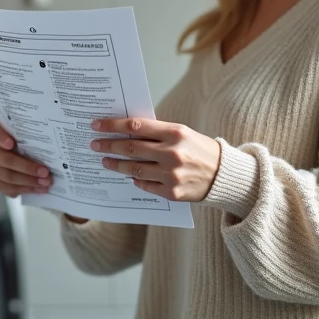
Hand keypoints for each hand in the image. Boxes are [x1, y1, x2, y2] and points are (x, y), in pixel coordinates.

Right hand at [0, 124, 52, 198]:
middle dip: (27, 167)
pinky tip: (38, 189)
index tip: (12, 143)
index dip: (1, 138)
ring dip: (29, 181)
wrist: (25, 165)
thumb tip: (62, 133)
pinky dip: (25, 189)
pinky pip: (7, 188)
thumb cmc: (31, 148)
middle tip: (45, 172)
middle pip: (5, 159)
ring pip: (8, 176)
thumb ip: (38, 137)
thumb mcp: (34, 139)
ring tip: (46, 183)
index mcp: (0, 136)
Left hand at [90, 117, 221, 201]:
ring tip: (106, 161)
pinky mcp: (172, 192)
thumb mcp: (182, 133)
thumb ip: (157, 133)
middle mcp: (173, 154)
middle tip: (95, 145)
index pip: (136, 127)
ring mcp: (171, 175)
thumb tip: (126, 132)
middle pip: (131, 149)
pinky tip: (128, 175)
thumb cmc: (200, 150)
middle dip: (109, 146)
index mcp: (175, 133)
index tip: (97, 126)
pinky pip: (145, 185)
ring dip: (116, 165)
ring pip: (134, 169)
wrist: (224, 175)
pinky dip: (135, 179)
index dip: (113, 126)